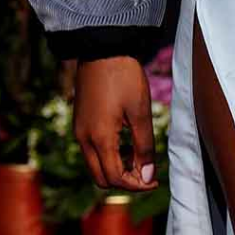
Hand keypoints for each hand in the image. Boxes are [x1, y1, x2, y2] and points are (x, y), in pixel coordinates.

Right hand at [74, 57, 157, 191]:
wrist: (101, 49)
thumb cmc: (123, 77)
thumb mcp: (140, 112)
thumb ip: (144, 147)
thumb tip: (148, 175)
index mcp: (100, 138)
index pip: (116, 178)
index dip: (137, 185)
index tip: (154, 180)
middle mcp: (84, 139)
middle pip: (101, 178)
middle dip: (124, 181)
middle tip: (146, 173)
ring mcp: (79, 131)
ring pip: (95, 166)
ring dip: (116, 169)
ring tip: (139, 156)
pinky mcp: (80, 123)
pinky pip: (91, 151)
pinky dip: (108, 156)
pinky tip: (125, 143)